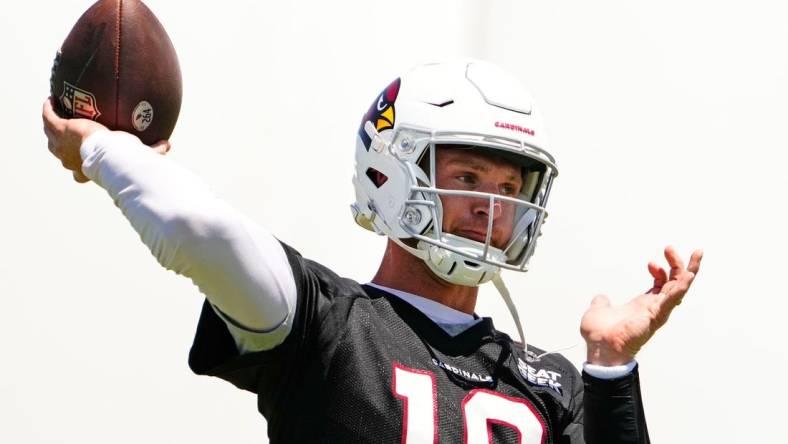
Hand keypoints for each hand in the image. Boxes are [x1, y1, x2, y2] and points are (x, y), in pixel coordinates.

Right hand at [42, 98, 170, 182]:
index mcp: (85, 170)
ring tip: (55, 115)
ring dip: (52, 127)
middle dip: (63, 147)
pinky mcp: (58, 129)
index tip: (83, 160)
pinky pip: (48, 116)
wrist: (107, 154)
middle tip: (67, 137)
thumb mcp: (137, 154)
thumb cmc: (122, 159)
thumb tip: (167, 145)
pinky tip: (51, 99)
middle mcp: (69, 160)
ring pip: (51, 136)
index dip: (79, 168)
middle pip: (61, 154)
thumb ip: (152, 150)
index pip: (79, 174)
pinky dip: (49, 108)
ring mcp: (61, 145)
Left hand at [580, 246, 702, 365]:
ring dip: (689, 270)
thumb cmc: (600, 335)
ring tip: (698, 253)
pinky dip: (682, 286)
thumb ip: (602, 303)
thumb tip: (601, 299)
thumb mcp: (599, 310)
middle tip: (670, 248)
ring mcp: (657, 311)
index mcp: (644, 305)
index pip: (663, 284)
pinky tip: (690, 274)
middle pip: (676, 282)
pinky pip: (673, 299)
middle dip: (678, 264)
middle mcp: (654, 308)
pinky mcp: (655, 316)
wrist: (598, 348)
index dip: (661, 270)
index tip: (650, 262)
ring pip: (680, 288)